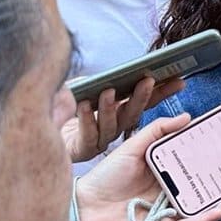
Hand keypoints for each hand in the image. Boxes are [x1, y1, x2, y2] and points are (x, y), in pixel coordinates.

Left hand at [62, 75, 184, 161]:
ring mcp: (100, 140)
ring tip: (108, 90)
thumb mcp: (85, 87)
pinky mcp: (82, 148)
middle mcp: (114, 128)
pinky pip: (87, 134)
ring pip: (112, 125)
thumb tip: (118, 72)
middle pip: (133, 113)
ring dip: (111, 107)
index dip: (163, 92)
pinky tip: (84, 104)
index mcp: (119, 113)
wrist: (41, 133)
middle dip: (142, 96)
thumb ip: (100, 80)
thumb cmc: (64, 107)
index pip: (147, 102)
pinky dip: (86, 119)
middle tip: (148, 80)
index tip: (180, 80)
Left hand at [74, 113, 220, 220]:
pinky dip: (207, 215)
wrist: (83, 202)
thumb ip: (160, 130)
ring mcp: (174, 215)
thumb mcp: (137, 145)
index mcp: (174, 177)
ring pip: (209, 209)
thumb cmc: (107, 175)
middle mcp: (178, 196)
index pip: (208, 171)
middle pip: (217, 193)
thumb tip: (188, 116)